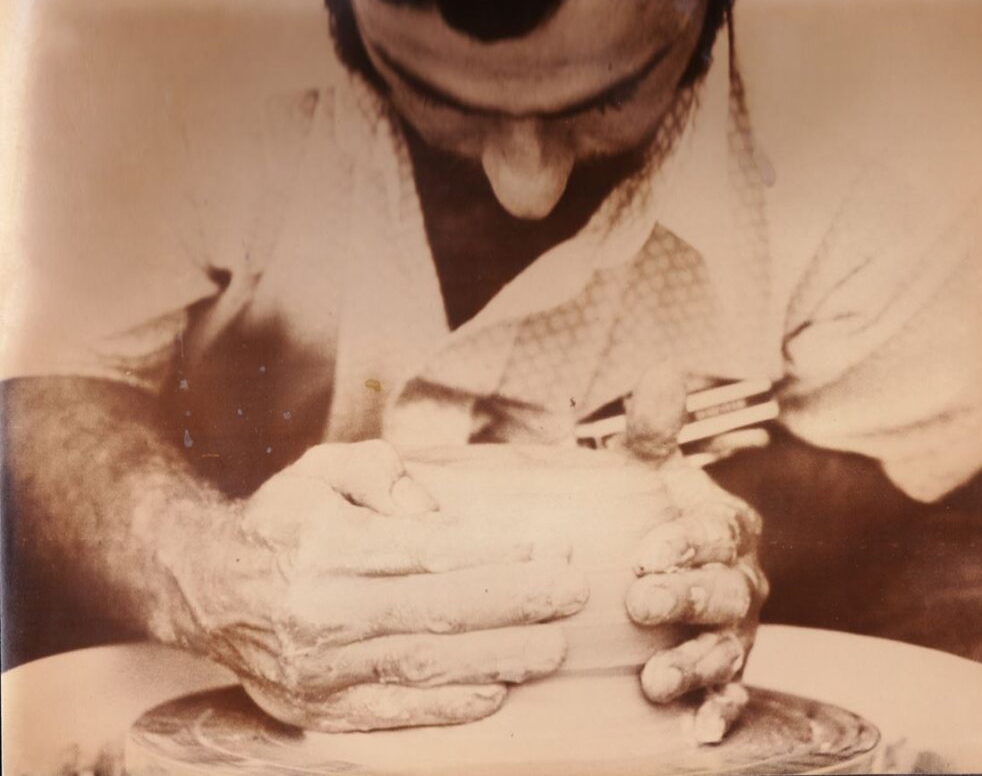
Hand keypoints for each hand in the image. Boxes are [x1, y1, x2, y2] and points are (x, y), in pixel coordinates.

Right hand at [157, 440, 587, 731]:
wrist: (204, 585)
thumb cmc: (280, 520)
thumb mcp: (321, 471)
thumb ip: (380, 473)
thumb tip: (435, 511)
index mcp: (325, 549)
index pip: (426, 553)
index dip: (492, 554)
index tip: (546, 549)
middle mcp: (319, 613)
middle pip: (437, 611)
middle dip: (516, 603)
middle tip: (573, 594)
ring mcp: (317, 671)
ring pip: (425, 666)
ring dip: (498, 657)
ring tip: (553, 647)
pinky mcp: (315, 710)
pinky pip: (391, 714)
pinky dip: (447, 708)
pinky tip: (495, 692)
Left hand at [622, 362, 768, 743]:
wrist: (653, 571)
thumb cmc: (648, 517)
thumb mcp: (647, 476)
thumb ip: (653, 433)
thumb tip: (662, 372)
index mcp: (727, 527)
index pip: (717, 531)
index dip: (686, 541)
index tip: (643, 551)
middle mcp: (742, 581)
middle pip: (726, 591)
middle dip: (687, 597)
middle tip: (637, 601)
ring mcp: (737, 632)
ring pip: (729, 649)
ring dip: (697, 665)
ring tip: (656, 680)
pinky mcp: (726, 674)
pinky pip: (733, 696)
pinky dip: (719, 713)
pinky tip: (697, 732)